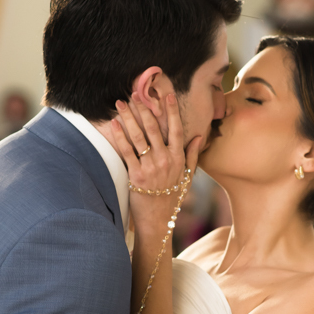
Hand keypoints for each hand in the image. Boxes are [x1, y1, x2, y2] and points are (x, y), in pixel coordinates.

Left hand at [111, 95, 201, 232]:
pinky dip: (120, 136)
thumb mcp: (187, 177)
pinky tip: (114, 124)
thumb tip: (199, 136)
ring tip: (121, 103)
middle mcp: (165, 160)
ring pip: (139, 137)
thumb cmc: (172, 197)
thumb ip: (192, 155)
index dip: (171, 111)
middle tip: (135, 93)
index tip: (167, 94)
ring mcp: (150, 167)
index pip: (176, 129)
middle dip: (144, 109)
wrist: (158, 220)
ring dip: (129, 118)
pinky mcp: (136, 175)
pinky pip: (127, 152)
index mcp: (178, 158)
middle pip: (154, 129)